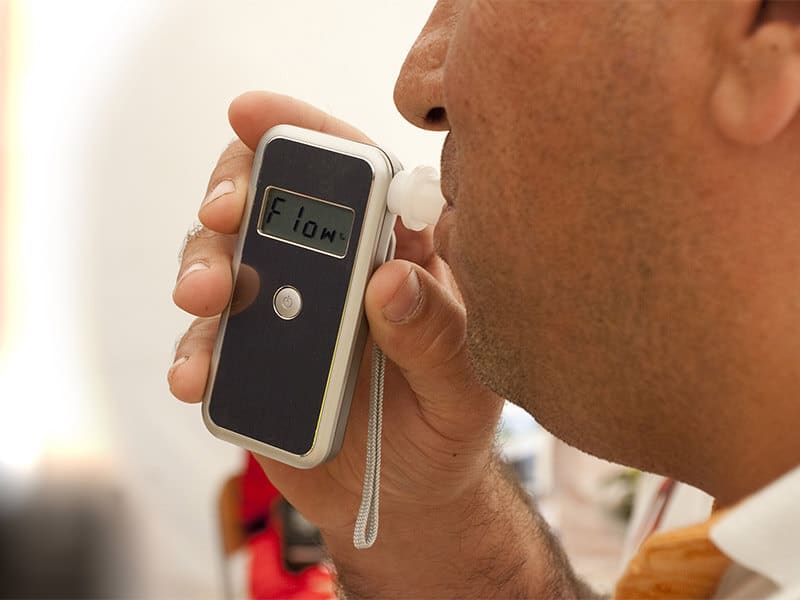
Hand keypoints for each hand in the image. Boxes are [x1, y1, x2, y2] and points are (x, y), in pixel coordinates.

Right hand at [169, 91, 503, 541]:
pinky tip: (196, 376)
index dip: (302, 133)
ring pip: (225, 263)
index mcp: (393, 254)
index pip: (350, 172)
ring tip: (203, 300)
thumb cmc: (444, 431)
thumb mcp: (462, 389)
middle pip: (269, 202)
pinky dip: (194, 352)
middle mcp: (331, 273)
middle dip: (235, 194)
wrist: (405, 501)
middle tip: (223, 215)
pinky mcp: (249, 365)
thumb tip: (390, 283)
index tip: (253, 115)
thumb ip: (438, 336)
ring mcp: (282, 315)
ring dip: (203, 269)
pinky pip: (208, 343)